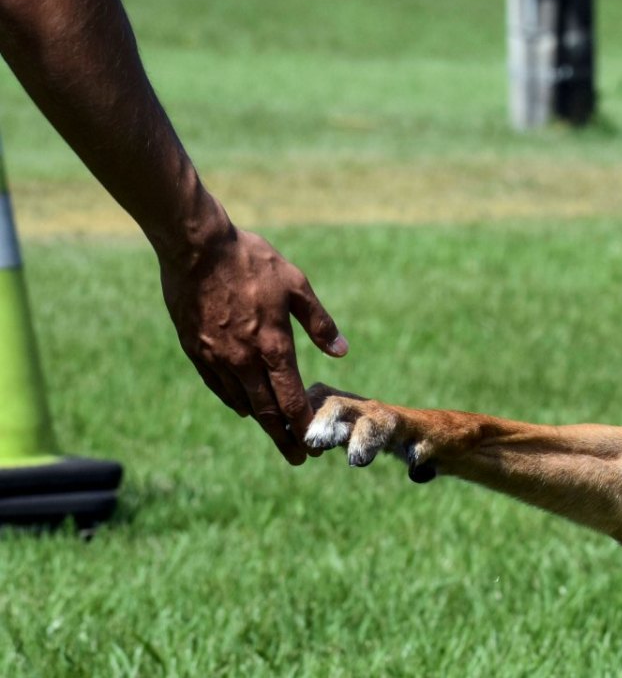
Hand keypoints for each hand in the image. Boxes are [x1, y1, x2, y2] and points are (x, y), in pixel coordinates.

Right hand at [159, 227, 347, 463]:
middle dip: (284, 437)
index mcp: (273, 345)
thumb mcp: (296, 285)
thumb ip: (320, 322)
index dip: (303, 426)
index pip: (291, 400)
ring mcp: (216, 357)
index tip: (313, 445)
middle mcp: (244, 360)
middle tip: (298, 457)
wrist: (196, 247)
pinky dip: (233, 400)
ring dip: (260, 422)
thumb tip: (342, 352)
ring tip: (275, 434)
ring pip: (241, 401)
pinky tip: (243, 407)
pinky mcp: (195, 349)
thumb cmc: (252, 261)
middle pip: (266, 411)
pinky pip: (217, 386)